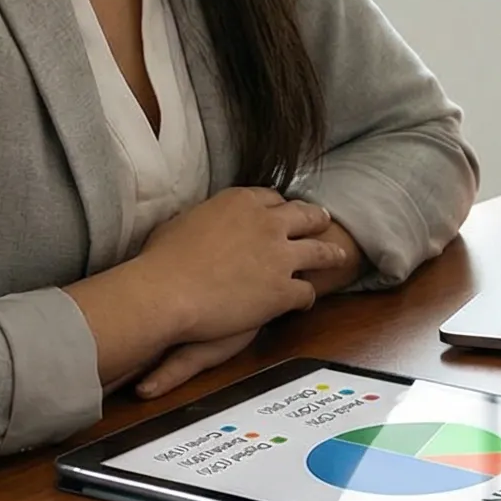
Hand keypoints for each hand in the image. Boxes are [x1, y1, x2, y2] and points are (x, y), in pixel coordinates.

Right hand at [67, 187, 354, 389]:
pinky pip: (307, 291)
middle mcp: (268, 223)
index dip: (280, 207)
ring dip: (330, 254)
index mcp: (242, 202)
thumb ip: (201, 217)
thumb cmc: (161, 259)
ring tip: (339, 256)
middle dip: (315, 219)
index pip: (272, 198)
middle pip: (305, 216)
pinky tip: (305, 302)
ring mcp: (280, 257)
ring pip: (319, 252)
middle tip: (324, 221)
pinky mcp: (282, 290)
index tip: (283, 213)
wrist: (166, 292)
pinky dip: (308, 297)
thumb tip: (196, 219)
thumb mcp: (181, 221)